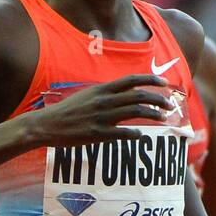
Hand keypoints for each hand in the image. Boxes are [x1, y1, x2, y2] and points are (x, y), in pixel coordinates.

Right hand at [32, 74, 173, 147]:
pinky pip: (122, 133)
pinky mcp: (97, 133)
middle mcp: (104, 100)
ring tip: (163, 118)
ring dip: (152, 114)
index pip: (131, 80)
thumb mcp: (86, 96)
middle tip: (169, 104)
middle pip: (138, 96)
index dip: (150, 80)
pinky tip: (141, 135)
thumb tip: (121, 96)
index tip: (164, 82)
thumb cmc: (67, 112)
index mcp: (101, 89)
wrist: (47, 125)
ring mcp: (101, 117)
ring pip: (135, 112)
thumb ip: (104, 95)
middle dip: (157, 98)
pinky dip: (135, 133)